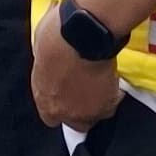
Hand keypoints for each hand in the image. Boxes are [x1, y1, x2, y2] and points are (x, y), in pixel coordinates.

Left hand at [31, 10, 121, 130]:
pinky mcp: (105, 106)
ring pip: (94, 117)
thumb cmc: (58, 33)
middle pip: (74, 122)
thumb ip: (46, 58)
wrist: (84, 34)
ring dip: (98, 104)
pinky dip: (114, 96)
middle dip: (80, 109)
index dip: (61, 103)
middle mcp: (61, 110)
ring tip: (102, 84)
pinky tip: (114, 80)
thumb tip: (50, 51)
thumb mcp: (41, 45)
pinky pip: (112, 107)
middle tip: (87, 89)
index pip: (50, 115)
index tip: (68, 92)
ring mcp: (84, 111)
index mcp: (42, 96)